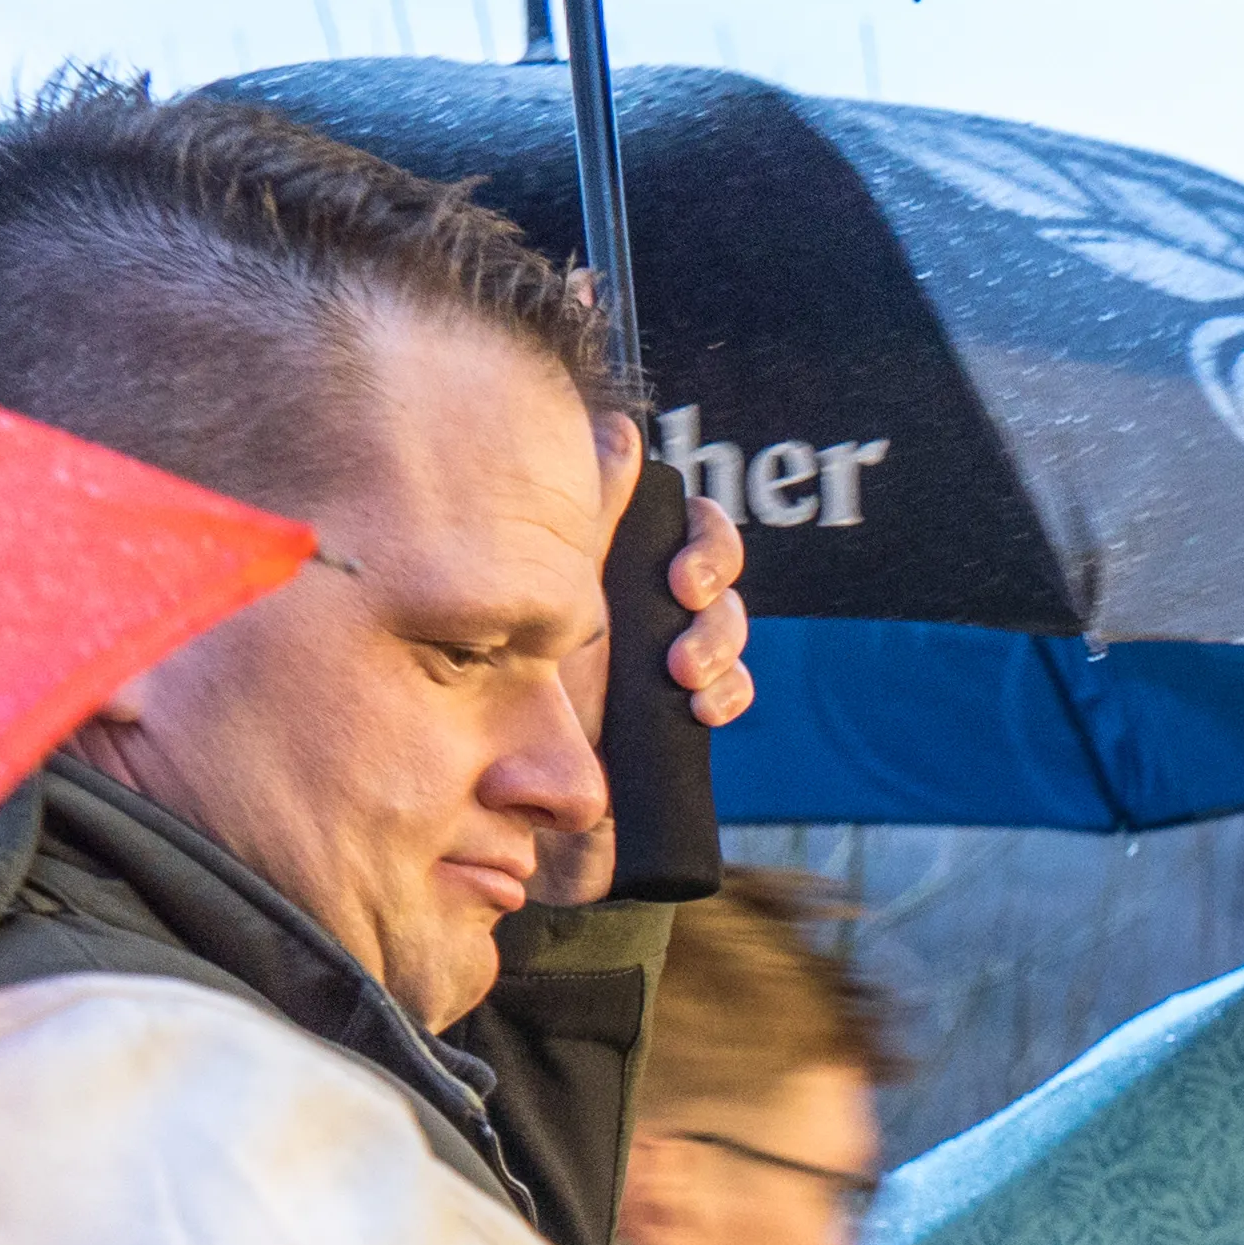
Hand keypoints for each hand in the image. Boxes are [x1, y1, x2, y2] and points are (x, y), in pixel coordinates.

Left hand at [546, 434, 762, 907]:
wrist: (526, 815)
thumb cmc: (508, 700)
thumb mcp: (537, 597)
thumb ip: (577, 518)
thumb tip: (617, 429)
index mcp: (602, 562)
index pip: (674, 515)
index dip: (695, 526)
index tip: (677, 565)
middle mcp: (639, 600)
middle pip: (712, 557)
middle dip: (713, 572)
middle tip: (684, 596)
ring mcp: (665, 655)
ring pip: (728, 618)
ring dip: (718, 637)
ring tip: (683, 673)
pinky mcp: (685, 712)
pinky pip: (735, 684)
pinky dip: (730, 689)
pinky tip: (702, 709)